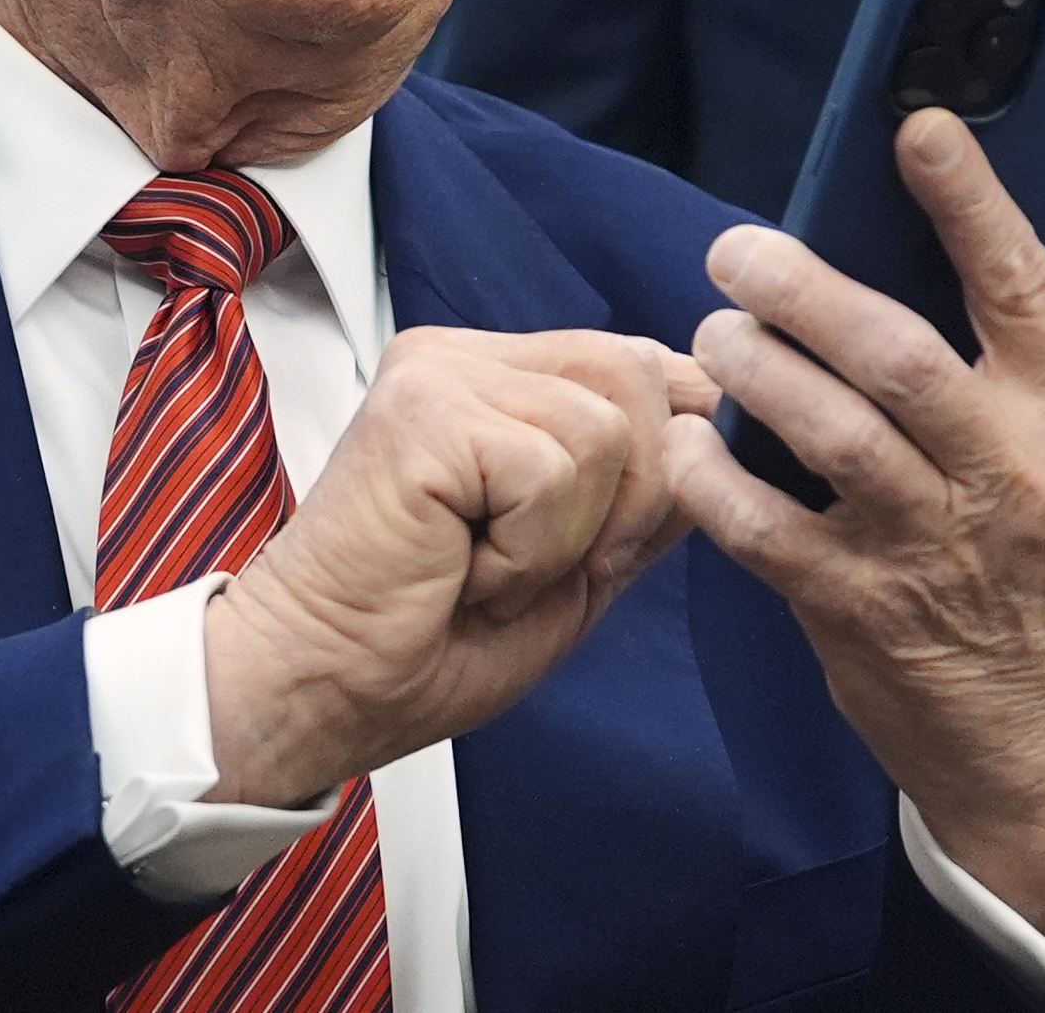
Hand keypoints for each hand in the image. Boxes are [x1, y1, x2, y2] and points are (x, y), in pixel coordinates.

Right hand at [202, 327, 712, 809]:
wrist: (326, 686)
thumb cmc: (430, 639)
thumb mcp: (577, 562)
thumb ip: (643, 491)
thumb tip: (718, 428)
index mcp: (499, 377)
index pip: (643, 363)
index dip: (667, 455)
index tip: (605, 540)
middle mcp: (467, 357)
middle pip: (641, 376)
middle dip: (628, 500)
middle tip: (537, 565)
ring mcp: (440, 373)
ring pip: (607, 426)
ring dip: (568, 535)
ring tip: (487, 567)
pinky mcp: (424, 410)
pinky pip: (553, 469)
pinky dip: (528, 550)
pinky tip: (463, 570)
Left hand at [665, 109, 1044, 965]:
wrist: (1040, 735)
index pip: (1023, 285)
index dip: (969, 199)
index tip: (915, 124)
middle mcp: (1008, 474)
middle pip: (896, 354)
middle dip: (802, 288)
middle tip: (736, 251)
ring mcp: (930, 545)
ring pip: (827, 432)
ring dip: (754, 367)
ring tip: (717, 331)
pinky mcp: (856, 607)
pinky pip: (764, 528)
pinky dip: (716, 479)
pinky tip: (696, 442)